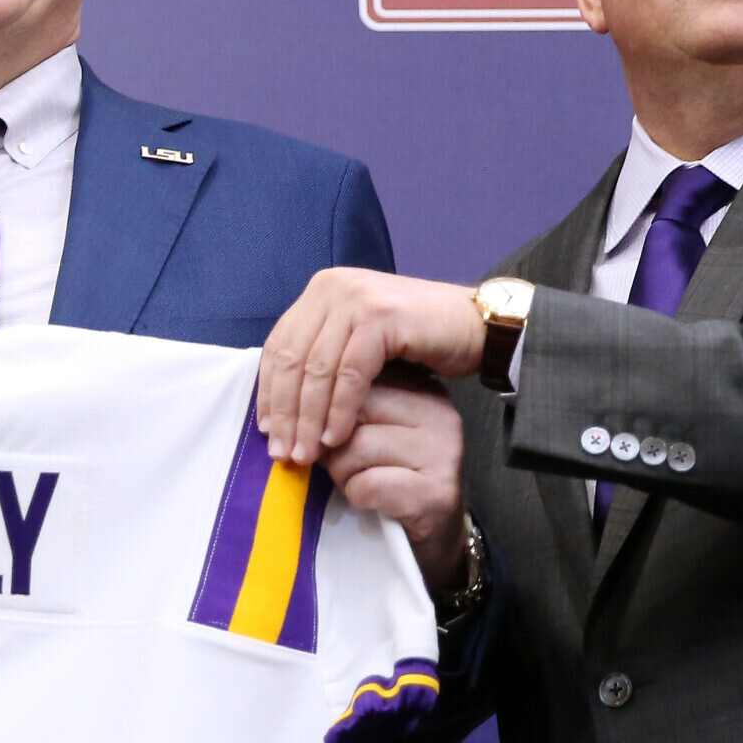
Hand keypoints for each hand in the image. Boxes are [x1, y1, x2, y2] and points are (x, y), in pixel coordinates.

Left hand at [258, 269, 486, 464]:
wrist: (475, 325)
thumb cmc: (417, 340)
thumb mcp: (360, 342)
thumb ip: (325, 357)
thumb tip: (281, 405)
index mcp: (321, 291)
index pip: (279, 346)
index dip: (269, 392)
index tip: (266, 431)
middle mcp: (332, 288)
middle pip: (292, 360)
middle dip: (285, 412)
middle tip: (282, 452)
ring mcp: (357, 299)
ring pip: (317, 369)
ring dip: (309, 418)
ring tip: (307, 454)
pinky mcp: (381, 317)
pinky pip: (350, 374)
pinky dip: (340, 410)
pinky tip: (336, 438)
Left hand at [319, 371, 468, 591]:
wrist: (430, 538)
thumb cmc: (388, 478)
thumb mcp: (368, 431)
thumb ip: (343, 406)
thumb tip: (289, 395)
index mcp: (419, 387)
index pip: (351, 377)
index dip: (318, 406)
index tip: (303, 432)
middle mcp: (438, 412)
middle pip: (351, 409)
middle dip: (328, 441)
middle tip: (329, 463)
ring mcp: (442, 452)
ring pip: (357, 445)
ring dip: (341, 472)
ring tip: (353, 483)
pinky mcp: (436, 492)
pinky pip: (369, 483)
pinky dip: (356, 496)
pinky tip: (369, 501)